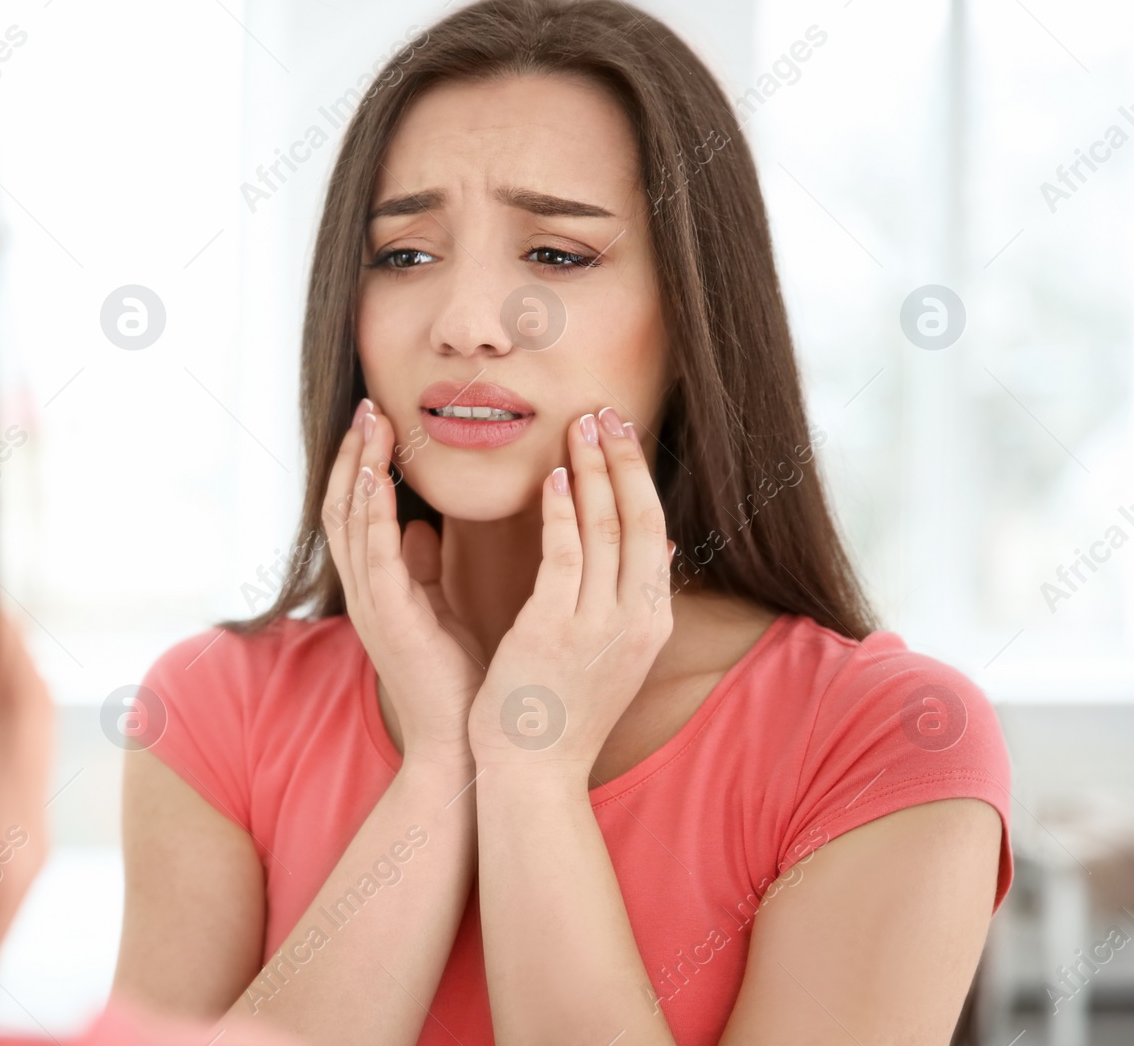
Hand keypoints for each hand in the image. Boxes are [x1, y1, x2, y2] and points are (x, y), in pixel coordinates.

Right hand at [324, 398, 485, 768]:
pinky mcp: (389, 620)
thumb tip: (419, 526)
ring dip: (358, 469)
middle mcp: (365, 591)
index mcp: (378, 587)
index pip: (358, 512)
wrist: (461, 743)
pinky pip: (372, 556)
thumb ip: (422, 569)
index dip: (363, 464)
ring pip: (350, 522)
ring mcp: (371, 605)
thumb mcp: (440, 610)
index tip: (379, 418)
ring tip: (370, 423)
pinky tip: (377, 479)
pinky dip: (371, 513)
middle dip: (354, 454)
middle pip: (343, 507)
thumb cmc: (457, 679)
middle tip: (367, 405)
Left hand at [467, 406, 673, 776]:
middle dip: (624, 460)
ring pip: (605, 528)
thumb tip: (649, 549)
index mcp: (649, 623)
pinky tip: (552, 475)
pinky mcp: (554, 630)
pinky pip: (563, 555)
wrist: (533, 774)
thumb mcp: (610, 654)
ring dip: (593, 470)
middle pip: (640, 519)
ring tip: (581, 425)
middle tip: (607, 412)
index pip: (654, 533)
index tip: (622, 437)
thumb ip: (625, 601)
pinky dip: (562, 509)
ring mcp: (598, 626)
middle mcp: (634, 620)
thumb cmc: (559, 712)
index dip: (639, 479)